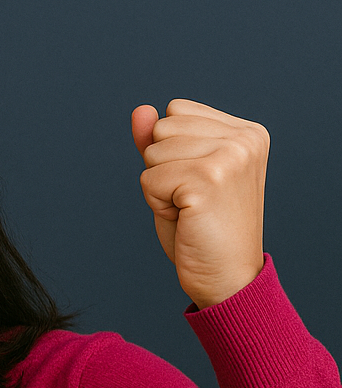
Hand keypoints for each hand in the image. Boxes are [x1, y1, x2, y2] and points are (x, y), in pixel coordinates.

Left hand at [132, 99, 266, 307]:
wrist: (226, 277)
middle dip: (162, 167)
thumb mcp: (178, 175)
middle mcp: (244, 138)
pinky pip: (149, 179)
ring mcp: (230, 157)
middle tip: (192, 200)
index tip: (198, 183)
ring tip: (190, 209)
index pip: (176, 111)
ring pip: (152, 152)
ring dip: (159, 186)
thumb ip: (160, 141)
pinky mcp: (208, 179)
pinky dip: (156, 203)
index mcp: (246, 132)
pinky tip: (185, 218)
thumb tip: (140, 110)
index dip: (172, 150)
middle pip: (162, 129)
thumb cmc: (202, 229)